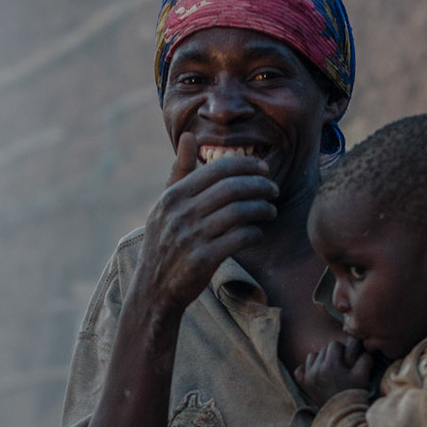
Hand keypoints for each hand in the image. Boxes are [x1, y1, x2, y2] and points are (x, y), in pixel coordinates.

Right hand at [130, 133, 279, 318]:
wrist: (153, 289)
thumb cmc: (164, 242)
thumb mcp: (164, 205)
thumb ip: (179, 170)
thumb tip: (189, 136)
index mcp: (173, 196)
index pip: (217, 169)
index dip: (246, 166)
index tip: (262, 169)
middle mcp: (180, 213)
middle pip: (232, 188)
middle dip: (260, 185)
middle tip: (273, 189)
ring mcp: (191, 237)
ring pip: (239, 212)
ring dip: (262, 209)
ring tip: (270, 210)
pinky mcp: (202, 260)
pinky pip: (239, 239)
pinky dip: (254, 233)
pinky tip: (257, 233)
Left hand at [295, 336, 374, 405]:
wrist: (342, 416)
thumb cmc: (354, 395)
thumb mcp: (363, 376)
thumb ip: (364, 358)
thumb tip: (361, 347)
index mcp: (331, 365)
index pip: (334, 344)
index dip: (344, 349)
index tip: (348, 359)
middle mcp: (317, 369)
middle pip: (323, 349)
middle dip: (333, 354)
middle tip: (342, 365)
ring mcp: (308, 377)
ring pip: (312, 356)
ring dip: (321, 359)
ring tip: (331, 369)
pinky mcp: (304, 385)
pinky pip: (300, 370)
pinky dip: (307, 369)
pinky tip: (317, 374)